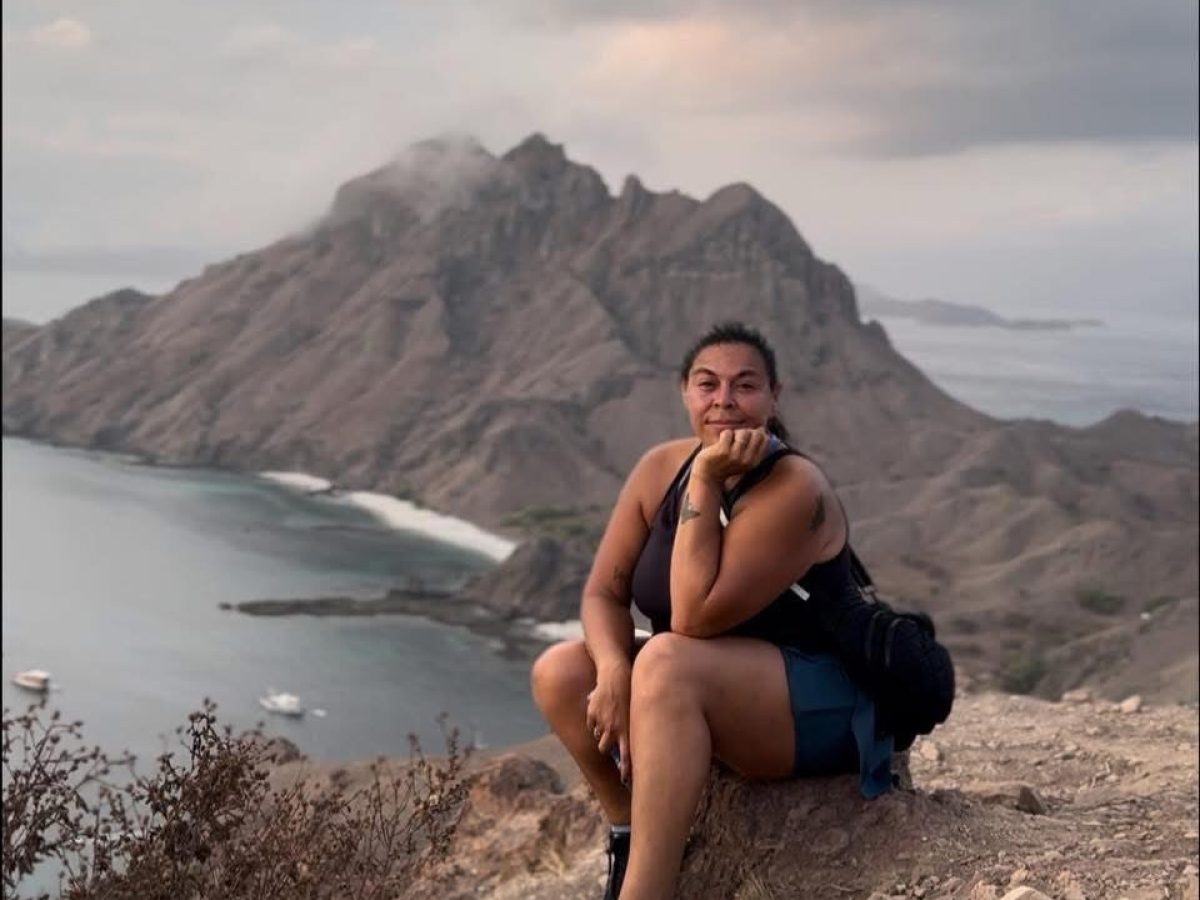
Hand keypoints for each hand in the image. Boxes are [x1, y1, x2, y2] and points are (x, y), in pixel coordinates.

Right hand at [586, 662, 631, 785]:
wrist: (616, 675)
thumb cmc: (630, 693)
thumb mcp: (634, 712)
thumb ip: (630, 729)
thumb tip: (628, 745)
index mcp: (625, 730)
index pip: (627, 756)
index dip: (626, 770)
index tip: (625, 780)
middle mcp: (613, 728)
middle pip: (604, 748)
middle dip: (606, 747)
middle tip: (609, 742)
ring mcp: (601, 721)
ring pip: (597, 736)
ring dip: (600, 733)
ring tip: (606, 722)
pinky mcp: (592, 713)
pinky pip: (590, 723)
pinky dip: (594, 721)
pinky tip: (601, 710)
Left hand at [694, 427, 770, 482]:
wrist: (707, 474)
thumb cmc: (725, 463)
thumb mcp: (743, 459)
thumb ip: (753, 446)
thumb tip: (762, 429)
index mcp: (754, 462)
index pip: (765, 440)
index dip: (757, 433)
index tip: (747, 436)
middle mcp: (746, 460)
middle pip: (756, 434)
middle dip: (748, 432)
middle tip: (737, 437)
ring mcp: (735, 456)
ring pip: (742, 433)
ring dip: (735, 433)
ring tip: (729, 440)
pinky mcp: (723, 451)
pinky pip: (728, 433)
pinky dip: (724, 434)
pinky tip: (720, 441)